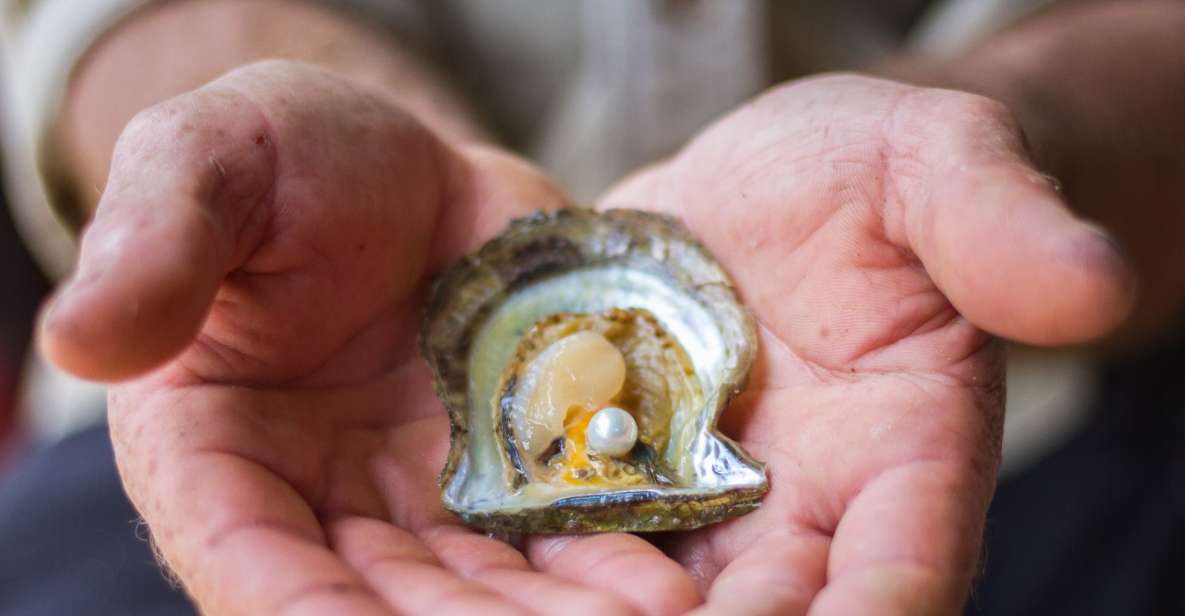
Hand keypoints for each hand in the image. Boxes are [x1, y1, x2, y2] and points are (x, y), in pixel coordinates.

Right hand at [40, 61, 699, 614]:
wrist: (405, 163)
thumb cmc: (285, 155)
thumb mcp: (208, 162)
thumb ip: (157, 243)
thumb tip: (81, 341)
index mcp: (213, 448)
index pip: (244, 557)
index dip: (300, 607)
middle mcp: (318, 498)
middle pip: (381, 598)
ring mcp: (421, 494)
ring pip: (477, 587)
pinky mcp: (505, 471)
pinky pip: (551, 537)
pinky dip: (600, 566)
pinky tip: (661, 585)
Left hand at [593, 74, 1133, 614]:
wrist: (758, 184)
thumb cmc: (866, 171)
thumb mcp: (933, 163)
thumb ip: (995, 224)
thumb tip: (1093, 286)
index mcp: (907, 452)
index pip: (902, 570)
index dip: (869, 615)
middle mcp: (808, 502)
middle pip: (773, 612)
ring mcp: (708, 497)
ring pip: (671, 596)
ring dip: (621, 613)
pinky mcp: (624, 471)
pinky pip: (584, 534)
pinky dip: (555, 561)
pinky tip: (498, 569)